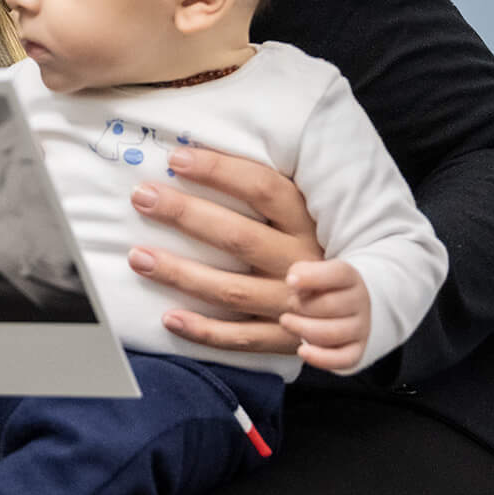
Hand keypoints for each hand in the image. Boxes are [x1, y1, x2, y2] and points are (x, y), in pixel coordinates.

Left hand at [126, 144, 323, 354]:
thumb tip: (197, 155)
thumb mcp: (300, 211)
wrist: (355, 308)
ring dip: (181, 274)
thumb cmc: (310, 245)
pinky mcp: (282, 338)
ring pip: (231, 289)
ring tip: (138, 256)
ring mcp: (291, 304)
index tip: (177, 158)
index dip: (220, 171)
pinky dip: (203, 331)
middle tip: (142, 197)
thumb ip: (263, 188)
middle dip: (186, 215)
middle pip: (238, 236)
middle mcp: (299, 261)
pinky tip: (168, 317)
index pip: (262, 188)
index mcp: (306, 222)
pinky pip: (240, 337)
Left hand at [280, 259, 371, 370]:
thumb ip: (302, 273)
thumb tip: (294, 284)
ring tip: (286, 321)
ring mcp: (361, 328)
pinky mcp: (357, 351)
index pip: (338, 274)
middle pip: (330, 305)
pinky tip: (302, 350)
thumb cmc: (320, 287)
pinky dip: (320, 358)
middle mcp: (360, 302)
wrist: (346, 308)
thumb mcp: (313, 272)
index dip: (312, 277)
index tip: (289, 281)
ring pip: (331, 333)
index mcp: (351, 277)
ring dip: (302, 328)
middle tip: (289, 303)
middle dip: (301, 306)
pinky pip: (342, 360)